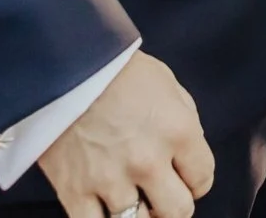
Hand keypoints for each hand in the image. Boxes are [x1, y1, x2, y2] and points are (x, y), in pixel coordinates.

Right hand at [37, 51, 213, 217]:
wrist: (62, 63)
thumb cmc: (116, 68)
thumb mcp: (166, 83)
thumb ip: (184, 119)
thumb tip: (189, 150)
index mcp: (177, 131)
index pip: (203, 179)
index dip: (196, 181)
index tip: (186, 178)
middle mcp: (149, 161)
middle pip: (178, 211)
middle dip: (173, 206)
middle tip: (162, 197)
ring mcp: (110, 179)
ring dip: (141, 217)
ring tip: (135, 204)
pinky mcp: (74, 191)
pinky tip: (104, 210)